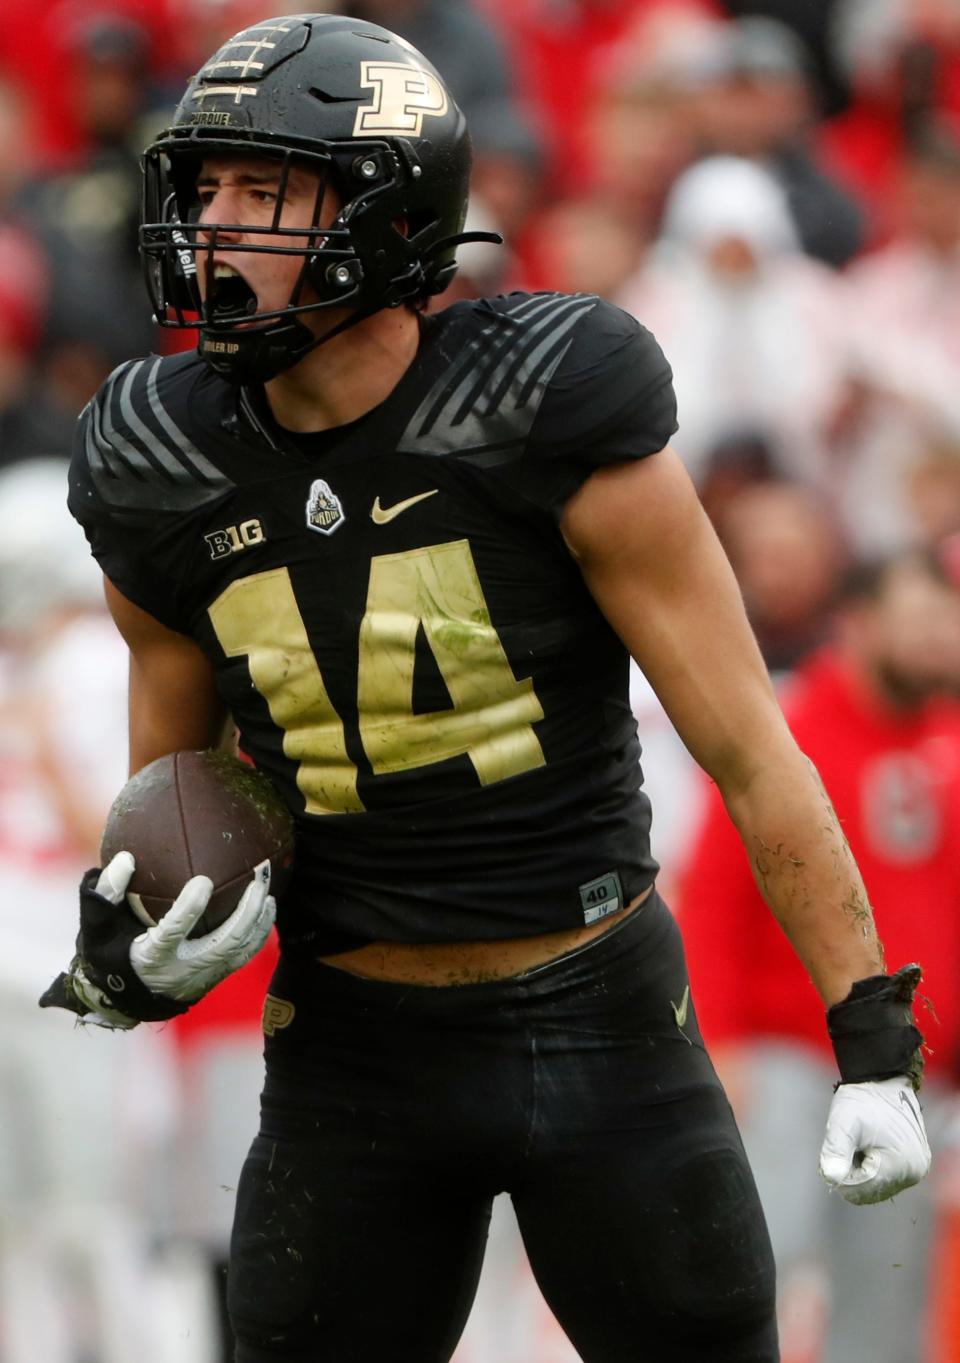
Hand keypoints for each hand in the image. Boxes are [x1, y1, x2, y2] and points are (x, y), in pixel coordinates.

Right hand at [40, 852, 275, 1027]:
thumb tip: (125, 859)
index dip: (188, 909)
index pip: (173, 932)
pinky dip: (260, 932)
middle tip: (258, 878)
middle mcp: (182, 970)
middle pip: (224, 942)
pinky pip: (245, 955)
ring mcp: (203, 976)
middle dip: (246, 911)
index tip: (203, 880)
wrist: (125, 1000)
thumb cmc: (110, 954)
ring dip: (260, 920)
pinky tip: (269, 906)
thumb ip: (107, 894)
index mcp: (151, 957)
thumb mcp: (97, 927)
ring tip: (269, 890)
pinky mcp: (216, 977)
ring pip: (241, 950)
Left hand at [819, 1077, 931, 1204]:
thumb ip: (835, 1150)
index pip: (862, 1191)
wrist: (882, 1080)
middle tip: (848, 1144)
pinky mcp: (913, 1164)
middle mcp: (914, 1173)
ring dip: (862, 1170)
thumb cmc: (862, 1100)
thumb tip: (831, 1178)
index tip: (836, 1151)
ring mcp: (916, 1169)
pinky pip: (887, 1178)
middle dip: (853, 1173)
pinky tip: (869, 1146)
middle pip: (871, 1192)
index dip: (842, 1174)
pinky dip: (872, 1167)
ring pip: (878, 1186)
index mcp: (900, 1165)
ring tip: (860, 1142)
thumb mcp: (843, 1122)